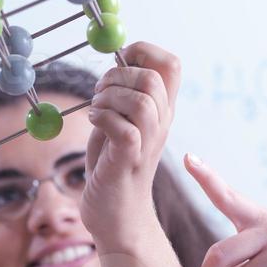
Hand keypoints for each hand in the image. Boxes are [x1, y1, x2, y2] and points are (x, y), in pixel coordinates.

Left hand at [81, 41, 180, 244]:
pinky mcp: (128, 161)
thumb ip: (124, 93)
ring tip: (96, 109)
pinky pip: (124, 129)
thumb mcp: (122, 120)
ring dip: (109, 97)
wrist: (117, 216)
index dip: (144, 51)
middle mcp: (161, 124)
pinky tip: (94, 123)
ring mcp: (147, 143)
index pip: (172, 64)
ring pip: (142, 101)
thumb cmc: (114, 165)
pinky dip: (103, 118)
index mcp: (162, 109)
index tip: (118, 61)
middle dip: (117, 75)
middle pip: (154, 78)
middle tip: (100, 91)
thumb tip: (116, 59)